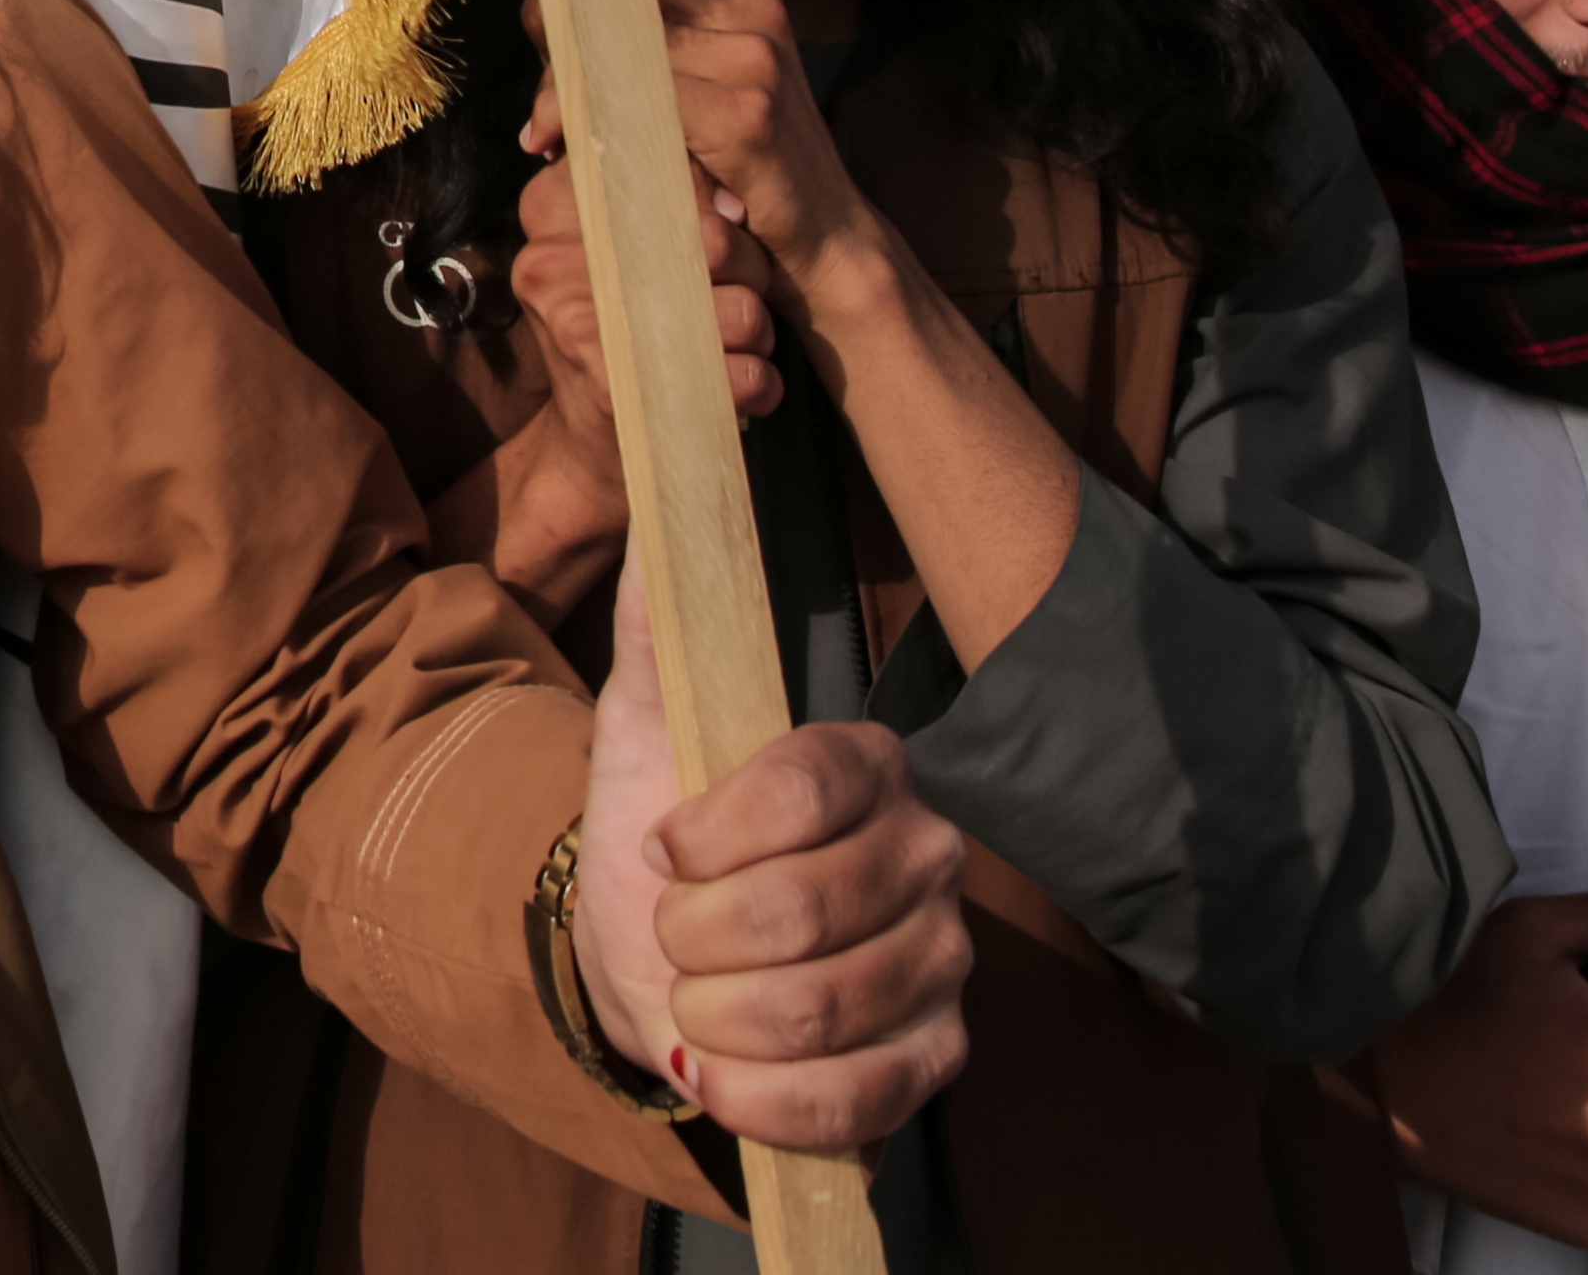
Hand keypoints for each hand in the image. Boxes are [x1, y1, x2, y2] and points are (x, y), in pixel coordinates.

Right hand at [495, 127, 778, 612]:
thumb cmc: (630, 329)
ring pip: (735, 307)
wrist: (599, 447)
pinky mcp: (610, 385)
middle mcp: (548, 258)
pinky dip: (757, 384)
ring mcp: (574, 322)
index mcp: (550, 208)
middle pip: (709, 238)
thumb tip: (736, 200)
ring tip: (741, 343)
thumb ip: (665, 198)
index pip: (655, 166)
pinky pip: (730, 373)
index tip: (733, 219)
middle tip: (742, 291)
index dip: (714, 196)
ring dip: (758, 330)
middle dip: (750, 267)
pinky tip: (744, 387)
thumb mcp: (628, 249)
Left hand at [574, 561, 972, 1151]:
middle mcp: (927, 854)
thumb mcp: (644, 719)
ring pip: (823, 1007)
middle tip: (673, 930)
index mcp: (865, 762)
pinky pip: (857, 1100)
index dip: (712, 834)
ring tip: (694, 995)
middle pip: (808, 910)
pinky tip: (721, 1073)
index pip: (806, 790)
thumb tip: (667, 487)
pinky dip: (763, 1099)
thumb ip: (662, 615)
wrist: (655, 950)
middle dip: (699, 935)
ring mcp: (943, 962)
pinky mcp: (935, 1059)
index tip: (663, 847)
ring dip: (718, 1015)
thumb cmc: (658, 825)